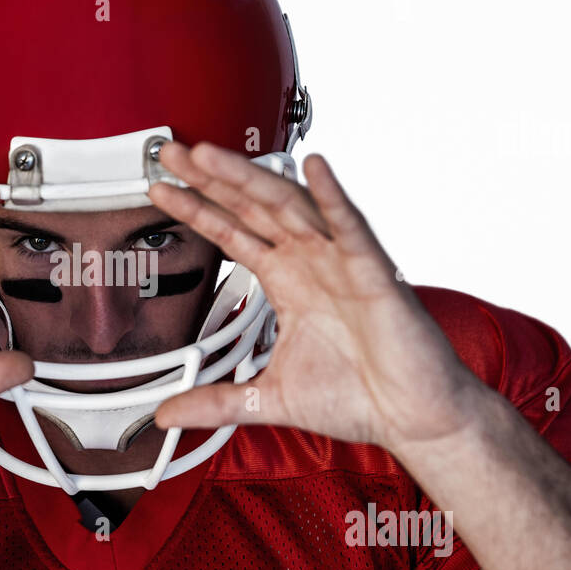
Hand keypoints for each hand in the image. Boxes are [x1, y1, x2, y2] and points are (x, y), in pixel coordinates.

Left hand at [147, 142, 485, 453]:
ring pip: (288, 206)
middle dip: (209, 178)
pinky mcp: (374, 273)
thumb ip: (215, 401)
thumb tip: (167, 415)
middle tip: (171, 152)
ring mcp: (340, 261)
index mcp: (286, 281)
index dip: (196, 208)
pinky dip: (333, 196)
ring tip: (209, 155)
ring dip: (248, 178)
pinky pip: (351, 227)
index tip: (160, 189)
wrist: (411, 417)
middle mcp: (310, 261)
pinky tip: (314, 167)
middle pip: (251, 207)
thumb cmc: (356, 396)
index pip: (231, 233)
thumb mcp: (266, 397)